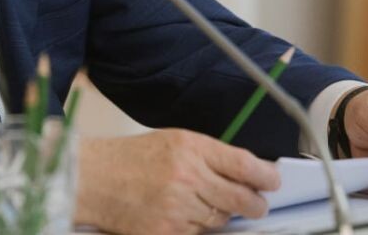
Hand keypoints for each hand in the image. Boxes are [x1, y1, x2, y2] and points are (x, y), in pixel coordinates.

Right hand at [75, 129, 279, 234]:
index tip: (273, 181)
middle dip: (254, 204)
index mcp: (191, 147)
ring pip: (221, 220)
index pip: (245, 165)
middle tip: (255, 204)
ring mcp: (179, 207)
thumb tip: (246, 173)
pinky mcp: (168, 231)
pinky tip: (181, 214)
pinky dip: (195, 228)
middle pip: (241, 199)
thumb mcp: (174, 142)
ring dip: (219, 215)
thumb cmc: (131, 158)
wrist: (94, 178)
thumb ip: (209, 156)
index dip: (266, 176)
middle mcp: (188, 176)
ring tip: (200, 203)